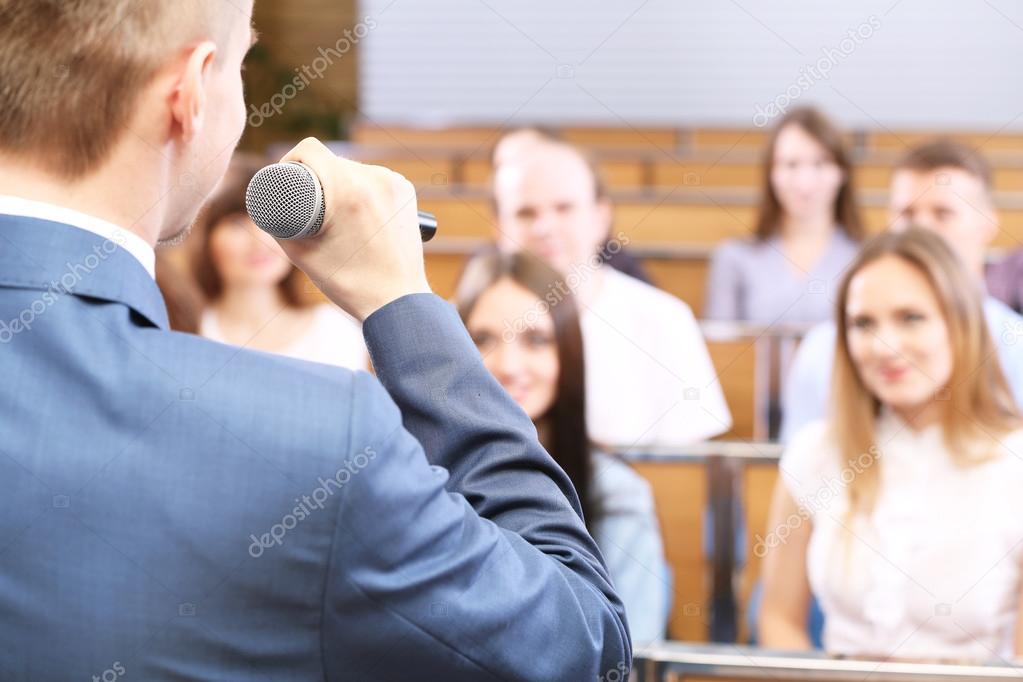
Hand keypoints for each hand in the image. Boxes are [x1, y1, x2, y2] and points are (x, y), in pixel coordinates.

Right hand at [274, 138, 430, 321]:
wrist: (398, 301)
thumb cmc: (349, 283)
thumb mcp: (301, 253)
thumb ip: (277, 223)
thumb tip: (266, 203)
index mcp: (349, 191)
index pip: (310, 149)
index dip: (289, 160)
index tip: (286, 180)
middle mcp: (376, 180)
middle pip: (332, 160)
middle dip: (316, 177)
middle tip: (310, 206)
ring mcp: (395, 184)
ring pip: (353, 168)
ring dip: (339, 182)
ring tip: (335, 213)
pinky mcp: (406, 191)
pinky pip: (373, 178)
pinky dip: (361, 189)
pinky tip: (358, 210)